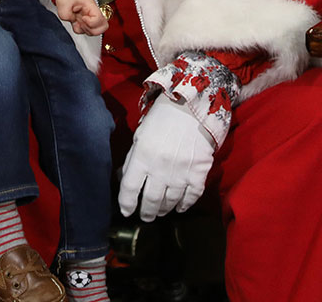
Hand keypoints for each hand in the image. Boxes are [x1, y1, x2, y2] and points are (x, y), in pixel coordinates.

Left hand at [54, 0, 106, 34]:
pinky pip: (85, 30)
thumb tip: (71, 21)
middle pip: (102, 28)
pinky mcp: (84, 19)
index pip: (99, 20)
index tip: (83, 18)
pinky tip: (75, 22)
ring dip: (84, 30)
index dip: (90, 22)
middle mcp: (92, 12)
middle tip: (81, 23)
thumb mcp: (63, 3)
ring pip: (94, 31)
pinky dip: (80, 29)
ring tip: (77, 22)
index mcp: (91, 6)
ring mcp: (89, 17)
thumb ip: (66, 16)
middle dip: (90, 29)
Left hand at [118, 97, 215, 220]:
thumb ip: (131, 160)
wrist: (193, 106)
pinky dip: (184, 205)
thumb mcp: (140, 136)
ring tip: (160, 211)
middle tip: (145, 217)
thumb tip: (122, 180)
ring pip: (170, 202)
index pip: (130, 189)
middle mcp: (160, 168)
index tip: (126, 211)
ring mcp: (181, 172)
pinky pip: (191, 197)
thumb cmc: (163, 118)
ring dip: (164, 210)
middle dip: (146, 213)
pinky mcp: (199, 172)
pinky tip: (179, 207)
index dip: (126, 204)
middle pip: (151, 200)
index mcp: (142, 156)